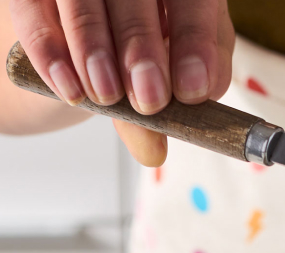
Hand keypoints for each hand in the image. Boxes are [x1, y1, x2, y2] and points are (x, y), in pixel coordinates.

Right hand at [9, 0, 234, 165]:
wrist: (74, 56)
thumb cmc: (131, 66)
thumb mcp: (157, 86)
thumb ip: (162, 112)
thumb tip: (154, 152)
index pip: (195, 1)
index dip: (196, 41)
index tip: (192, 90)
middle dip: (143, 48)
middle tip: (149, 99)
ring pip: (84, 0)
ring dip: (95, 50)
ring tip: (106, 96)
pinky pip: (33, 10)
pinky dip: (49, 50)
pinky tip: (69, 89)